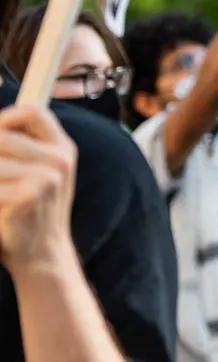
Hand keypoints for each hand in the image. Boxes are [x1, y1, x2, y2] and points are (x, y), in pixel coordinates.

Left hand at [0, 106, 76, 269]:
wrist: (42, 254)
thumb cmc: (32, 212)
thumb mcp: (41, 174)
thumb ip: (25, 149)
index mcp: (63, 149)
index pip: (33, 112)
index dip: (5, 118)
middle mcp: (59, 160)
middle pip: (3, 136)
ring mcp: (47, 177)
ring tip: (0, 192)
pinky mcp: (29, 195)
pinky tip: (0, 208)